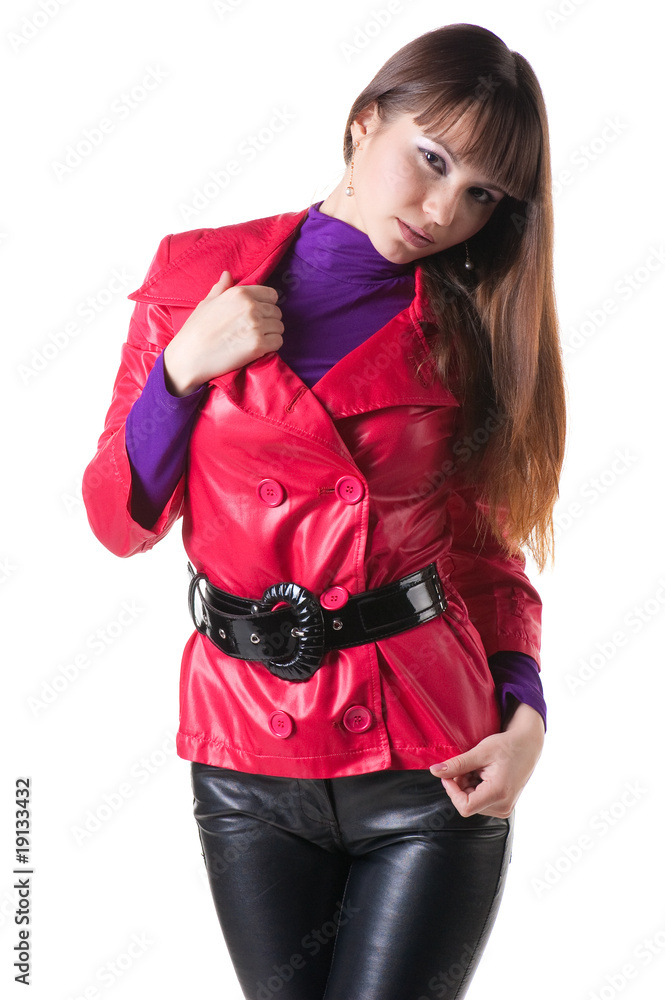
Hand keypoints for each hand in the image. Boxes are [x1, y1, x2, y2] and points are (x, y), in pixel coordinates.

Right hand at [162, 271, 283, 395]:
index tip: (258, 314)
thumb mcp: (207, 303)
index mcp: (239, 293)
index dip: (267, 305)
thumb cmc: (195, 330)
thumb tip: (227, 274)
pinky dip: (271, 347)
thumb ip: (221, 288)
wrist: (189, 357)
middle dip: (269, 321)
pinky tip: (258, 349)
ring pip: (279, 327)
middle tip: (254, 331)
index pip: (271, 294)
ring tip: (254, 340)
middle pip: (276, 312)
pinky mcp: (259, 345)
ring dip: (271, 334)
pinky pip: (278, 342)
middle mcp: (251, 306)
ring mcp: (256, 325)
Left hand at [429, 702, 544, 817]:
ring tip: (477, 768)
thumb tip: (434, 771)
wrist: (527, 746)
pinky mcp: (503, 807)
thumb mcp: (480, 752)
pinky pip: (479, 802)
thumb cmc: (506, 746)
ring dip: (467, 786)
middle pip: (467, 804)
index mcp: (499, 793)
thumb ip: (457, 764)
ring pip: (471, 803)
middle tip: (467, 766)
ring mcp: (504, 809)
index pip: (464, 807)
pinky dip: (475, 788)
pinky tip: (482, 774)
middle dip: (460, 785)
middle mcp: (503, 806)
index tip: (449, 774)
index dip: (452, 791)